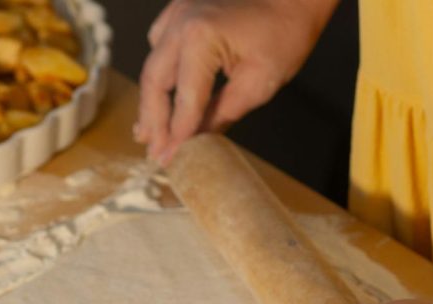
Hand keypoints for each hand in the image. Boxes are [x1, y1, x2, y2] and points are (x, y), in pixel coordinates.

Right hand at [136, 0, 336, 164]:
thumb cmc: (285, 34)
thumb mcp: (259, 83)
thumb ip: (222, 114)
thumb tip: (196, 142)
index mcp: (200, 38)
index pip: (184, 99)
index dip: (176, 134)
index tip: (169, 159)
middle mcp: (180, 23)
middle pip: (154, 81)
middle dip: (153, 120)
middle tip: (154, 151)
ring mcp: (177, 14)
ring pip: (153, 65)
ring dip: (152, 101)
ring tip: (147, 132)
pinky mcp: (180, 11)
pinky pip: (160, 47)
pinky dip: (159, 74)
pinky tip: (163, 94)